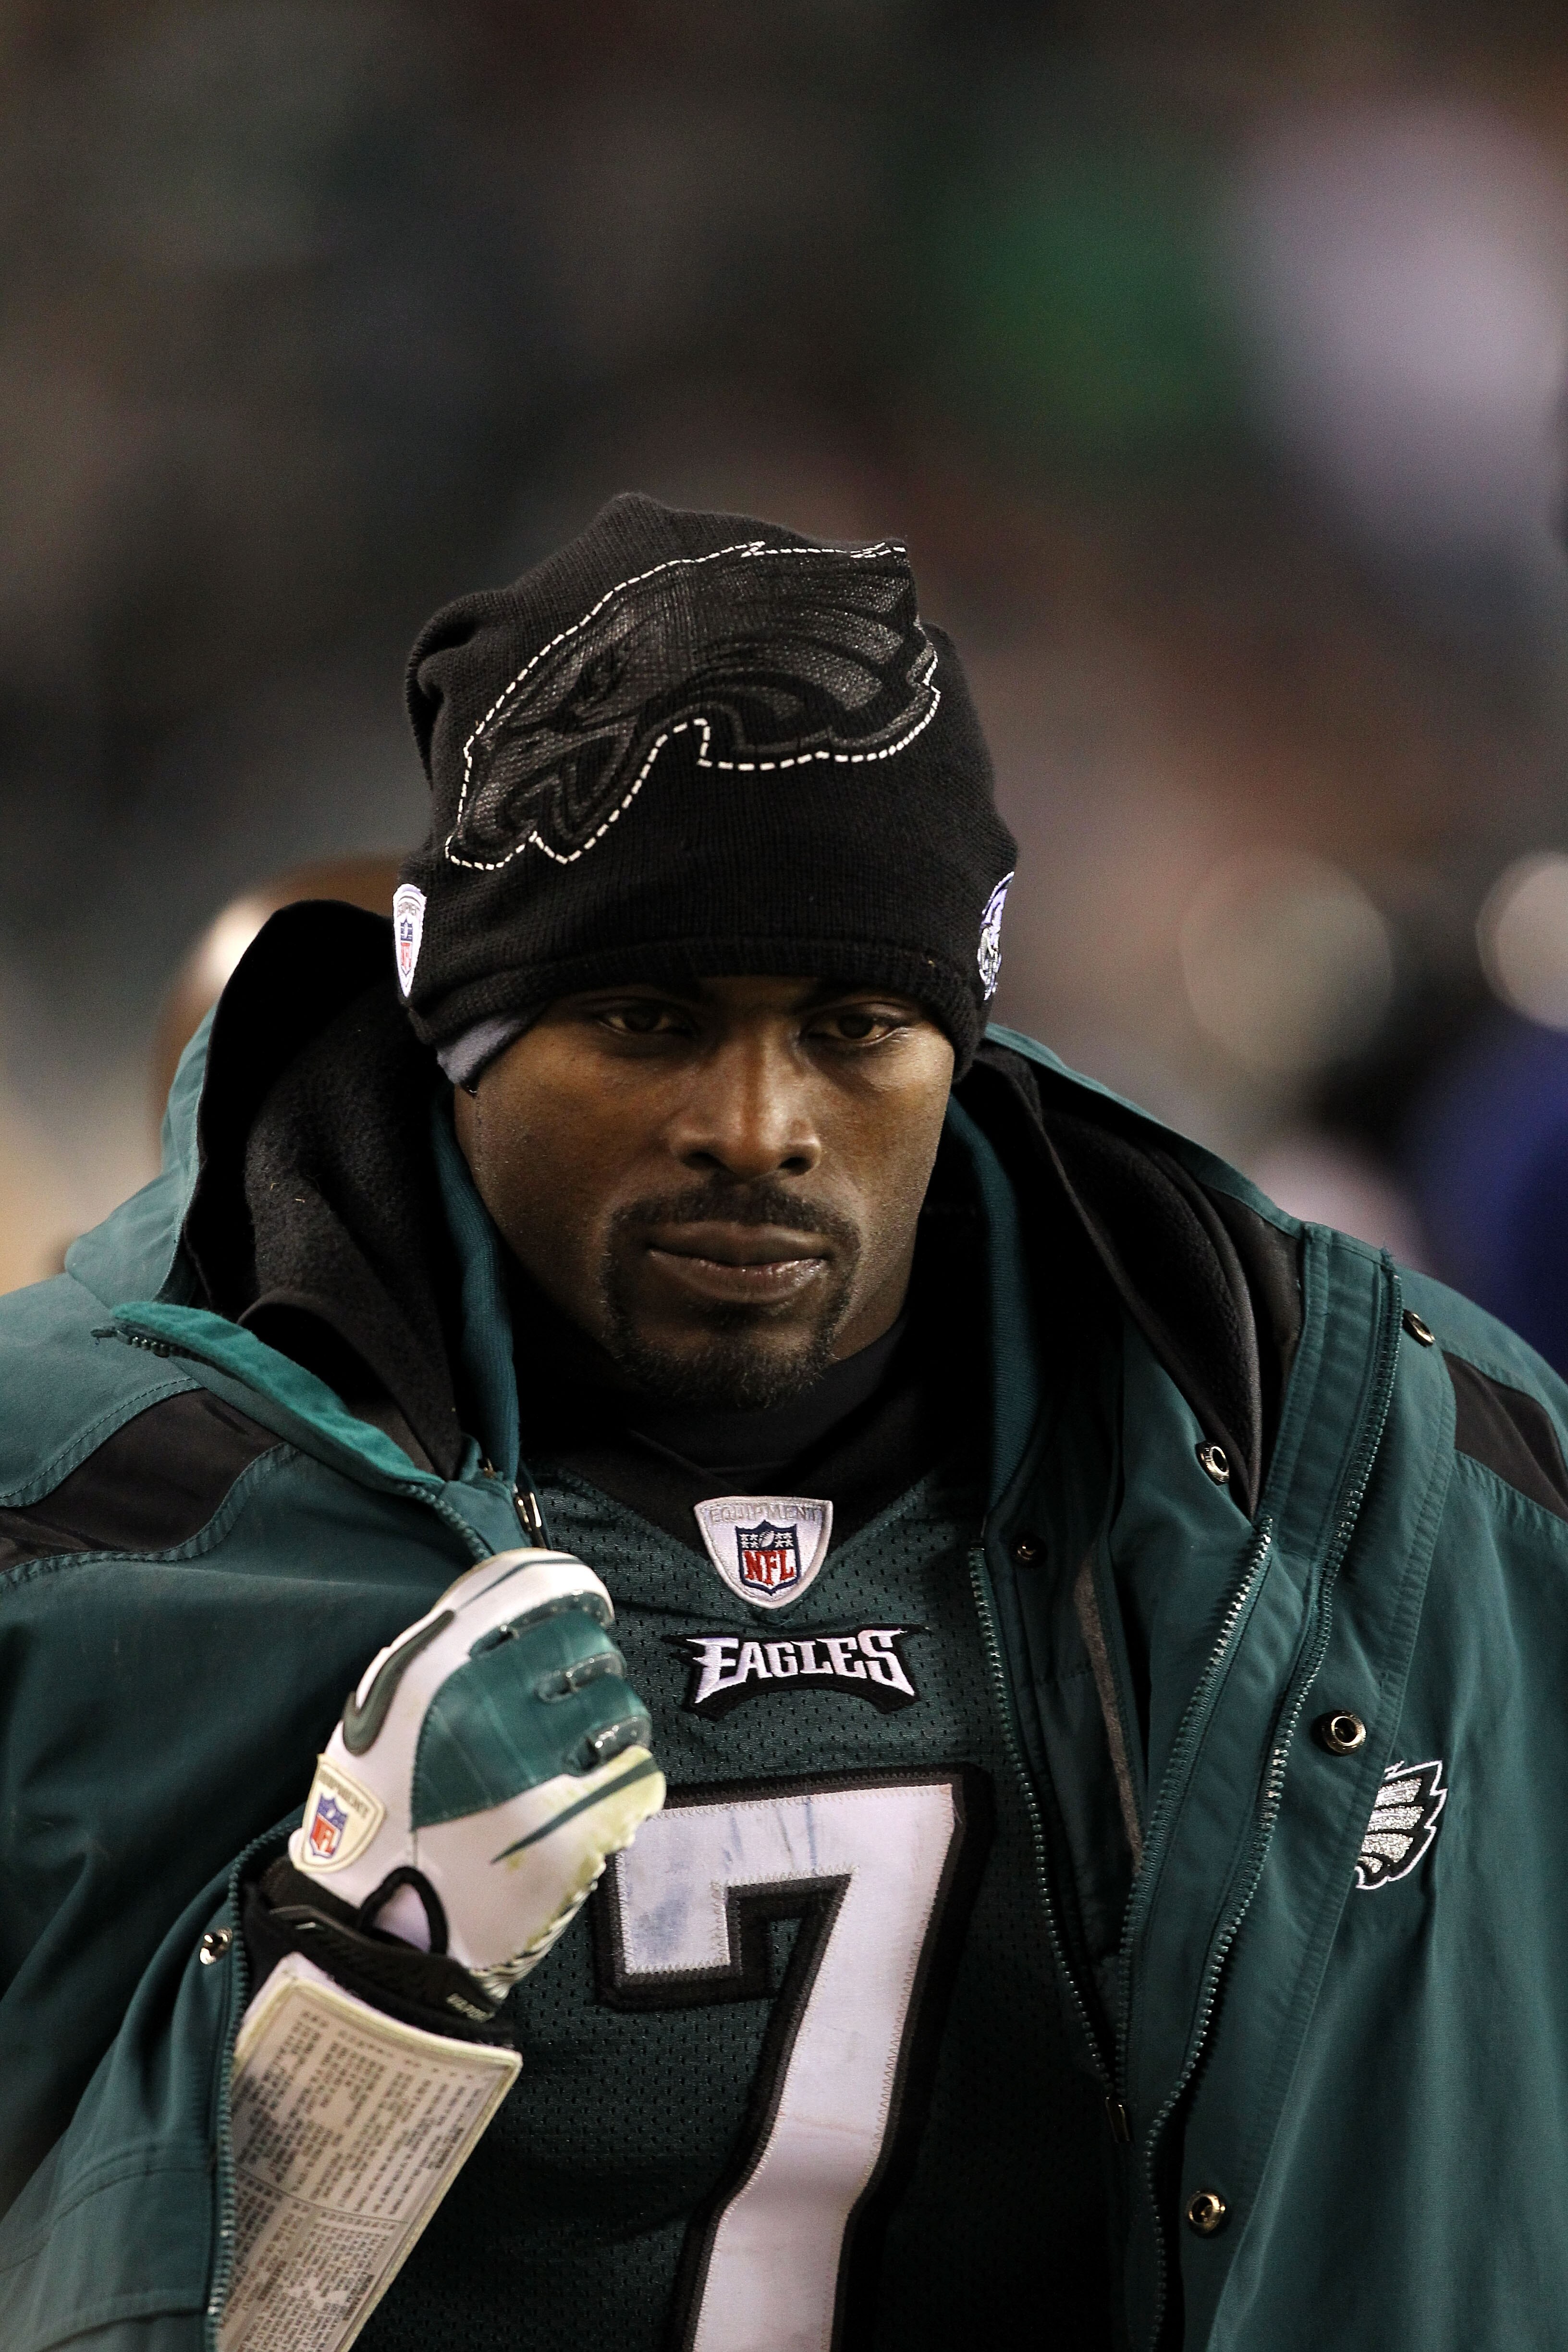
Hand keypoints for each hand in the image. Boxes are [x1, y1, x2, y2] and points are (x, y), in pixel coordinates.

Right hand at [289, 1548, 663, 1996]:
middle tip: (574, 1704)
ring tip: (579, 1760)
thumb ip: (449, 1646)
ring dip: (611, 1731)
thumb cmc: (384, 1809)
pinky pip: (637, 1778)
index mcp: (435, 1665)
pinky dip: (622, 1788)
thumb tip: (525, 1610)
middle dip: (591, 1670)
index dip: (576, 1589)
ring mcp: (533, 1770)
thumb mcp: (386, 1704)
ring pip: (624, 1712)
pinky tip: (585, 1807)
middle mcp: (486, 1705)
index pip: (536, 1583)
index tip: (589, 1606)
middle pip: (590, 1645)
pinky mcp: (573, 1831)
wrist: (375, 1927)